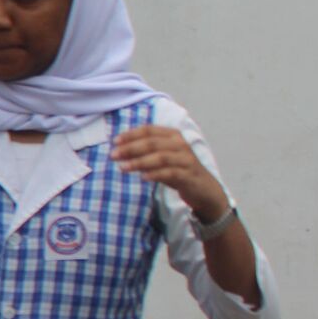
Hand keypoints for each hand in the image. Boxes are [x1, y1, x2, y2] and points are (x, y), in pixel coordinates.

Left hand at [112, 126, 228, 221]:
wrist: (203, 188)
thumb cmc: (178, 170)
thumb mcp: (160, 159)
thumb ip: (143, 153)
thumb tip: (119, 151)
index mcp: (173, 135)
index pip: (150, 130)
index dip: (131, 134)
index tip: (114, 142)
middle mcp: (181, 144)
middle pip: (153, 143)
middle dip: (131, 148)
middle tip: (113, 155)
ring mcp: (186, 159)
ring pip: (160, 157)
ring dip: (139, 162)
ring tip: (123, 167)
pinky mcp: (189, 175)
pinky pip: (170, 172)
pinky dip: (155, 174)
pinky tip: (142, 177)